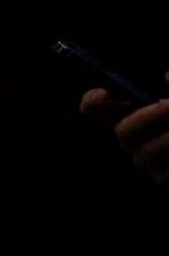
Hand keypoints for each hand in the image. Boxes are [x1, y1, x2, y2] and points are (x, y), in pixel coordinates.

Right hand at [80, 71, 168, 186]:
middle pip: (124, 132)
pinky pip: (164, 174)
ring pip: (148, 152)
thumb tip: (168, 76)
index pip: (101, 110)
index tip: (103, 94)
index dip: (93, 103)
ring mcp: (150, 162)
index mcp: (141, 115)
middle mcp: (138, 139)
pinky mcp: (164, 179)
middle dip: (147, 117)